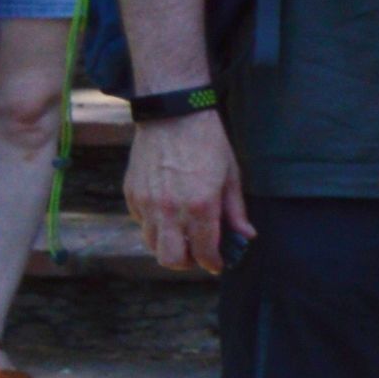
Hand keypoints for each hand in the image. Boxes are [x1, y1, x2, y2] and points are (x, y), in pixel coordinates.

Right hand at [125, 108, 247, 276]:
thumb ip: (236, 211)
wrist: (173, 114)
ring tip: (182, 233)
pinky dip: (154, 225)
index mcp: (200, 206)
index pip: (204, 252)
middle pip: (171, 259)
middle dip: (186, 262)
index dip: (213, 263)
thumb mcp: (231, 175)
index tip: (217, 263)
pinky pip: (141, 223)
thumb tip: (246, 236)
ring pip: (152, 245)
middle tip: (197, 252)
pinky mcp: (131, 194)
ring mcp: (147, 203)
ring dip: (168, 245)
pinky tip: (167, 212)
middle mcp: (170, 210)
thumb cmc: (208, 142)